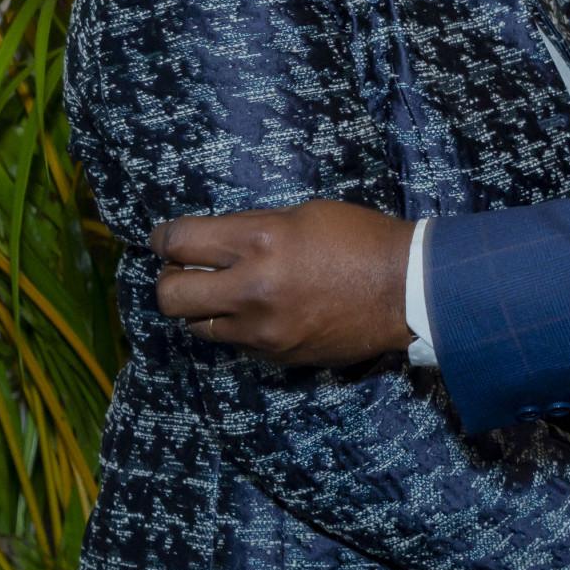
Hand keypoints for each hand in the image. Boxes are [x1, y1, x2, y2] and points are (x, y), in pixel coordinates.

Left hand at [150, 202, 415, 364]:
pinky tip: (258, 311)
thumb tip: (216, 241)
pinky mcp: (275, 354)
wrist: (406, 290)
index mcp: (260, 240)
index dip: (163, 238)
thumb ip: (255, 228)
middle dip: (169, 279)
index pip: (181, 241)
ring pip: (195, 325)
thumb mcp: (303, 215)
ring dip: (200, 307)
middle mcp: (252, 288)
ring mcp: (262, 328)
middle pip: (169, 295)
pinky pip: (234, 342)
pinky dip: (235, 326)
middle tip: (183, 270)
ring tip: (220, 293)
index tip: (163, 238)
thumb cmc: (359, 239)